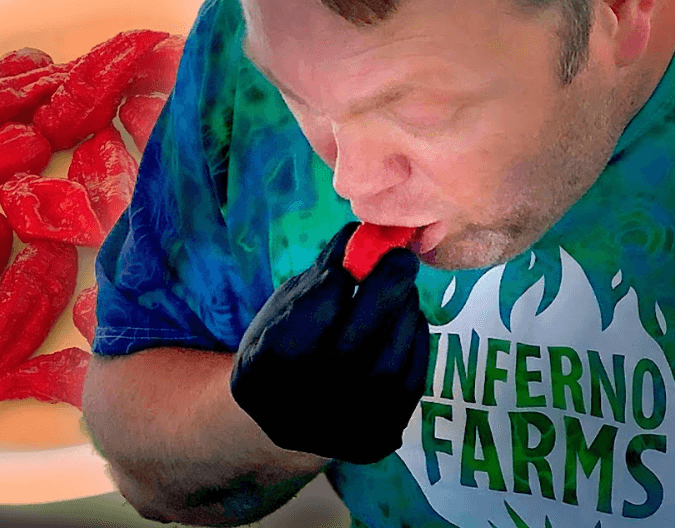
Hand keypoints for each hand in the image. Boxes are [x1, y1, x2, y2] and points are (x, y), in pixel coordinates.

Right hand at [230, 221, 429, 464]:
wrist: (287, 414)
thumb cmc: (284, 345)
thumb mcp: (285, 307)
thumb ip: (321, 275)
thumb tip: (361, 234)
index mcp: (260, 373)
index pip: (304, 322)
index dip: (338, 280)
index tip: (359, 247)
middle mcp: (295, 412)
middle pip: (350, 349)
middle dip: (383, 294)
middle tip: (401, 258)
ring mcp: (338, 433)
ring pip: (386, 368)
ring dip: (404, 317)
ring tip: (403, 291)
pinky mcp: (376, 441)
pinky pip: (408, 386)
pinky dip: (415, 345)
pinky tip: (408, 321)